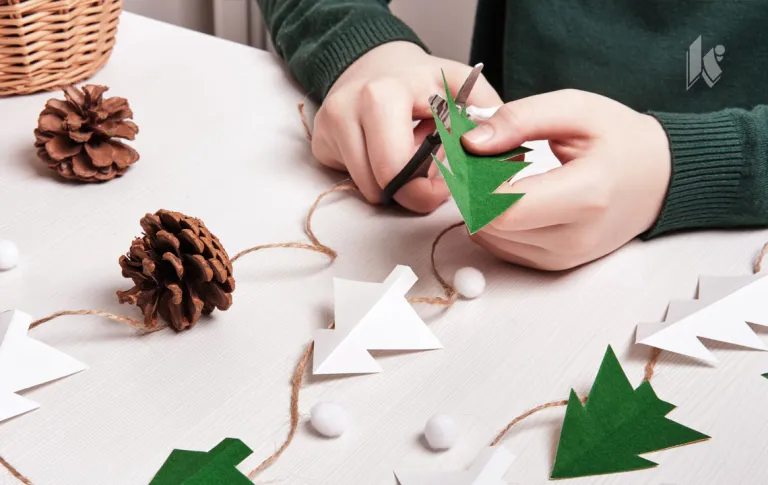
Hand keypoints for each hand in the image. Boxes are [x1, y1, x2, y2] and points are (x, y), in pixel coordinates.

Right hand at [311, 41, 501, 212]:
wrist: (374, 63)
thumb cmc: (423, 81)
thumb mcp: (463, 87)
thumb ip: (488, 117)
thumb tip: (505, 155)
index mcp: (387, 93)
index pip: (402, 166)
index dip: (433, 186)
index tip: (451, 183)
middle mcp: (352, 107)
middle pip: (383, 184)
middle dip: (413, 191)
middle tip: (432, 179)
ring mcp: (331, 124)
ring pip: (368, 189)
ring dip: (394, 185)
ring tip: (408, 156)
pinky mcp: (320, 141)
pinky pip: (353, 182)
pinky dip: (374, 178)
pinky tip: (384, 154)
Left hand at [462, 90, 671, 269]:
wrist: (660, 178)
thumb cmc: (621, 140)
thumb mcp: (576, 110)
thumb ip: (520, 119)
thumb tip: (472, 142)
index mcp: (586, 196)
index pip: (504, 208)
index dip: (474, 183)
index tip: (469, 154)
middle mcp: (575, 237)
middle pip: (491, 225)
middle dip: (473, 190)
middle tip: (482, 158)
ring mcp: (565, 257)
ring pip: (491, 238)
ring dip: (481, 206)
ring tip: (502, 174)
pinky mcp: (554, 265)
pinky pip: (501, 247)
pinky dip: (493, 221)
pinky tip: (510, 195)